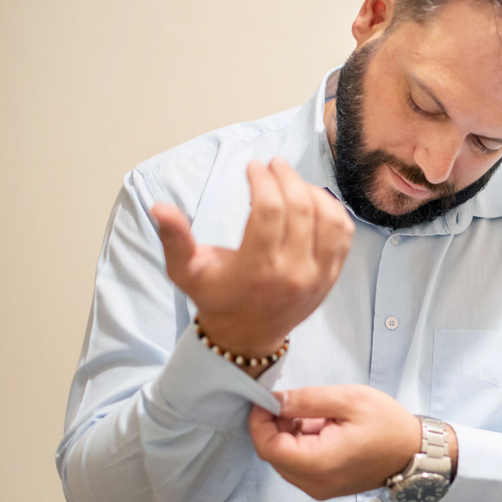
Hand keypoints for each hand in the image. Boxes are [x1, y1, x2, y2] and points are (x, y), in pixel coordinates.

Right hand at [151, 158, 353, 357]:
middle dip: (286, 177)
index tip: (253, 167)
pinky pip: (343, 234)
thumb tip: (158, 206)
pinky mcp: (332, 277)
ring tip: (292, 182)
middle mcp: (293, 273)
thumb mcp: (186, 271)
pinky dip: (332, 211)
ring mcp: (318, 276)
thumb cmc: (215, 297)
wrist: (246, 336)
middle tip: (273, 165)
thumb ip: (174, 238)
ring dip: (312, 191)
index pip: (269, 210)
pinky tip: (312, 201)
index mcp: (258, 269)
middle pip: (300, 208)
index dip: (262, 180)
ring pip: (328, 218)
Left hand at [248, 385, 457, 500]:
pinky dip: (299, 446)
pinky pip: (298, 467)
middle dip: (274, 426)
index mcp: (319, 463)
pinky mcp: (324, 487)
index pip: (267, 447)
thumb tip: (272, 400)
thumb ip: (305, 400)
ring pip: (284, 461)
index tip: (265, 399)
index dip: (258, 422)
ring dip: (287, 436)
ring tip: (313, 414)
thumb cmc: (387, 424)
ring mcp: (319, 489)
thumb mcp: (348, 400)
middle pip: (273, 455)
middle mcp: (314, 483)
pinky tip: (319, 428)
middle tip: (292, 401)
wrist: (415, 452)